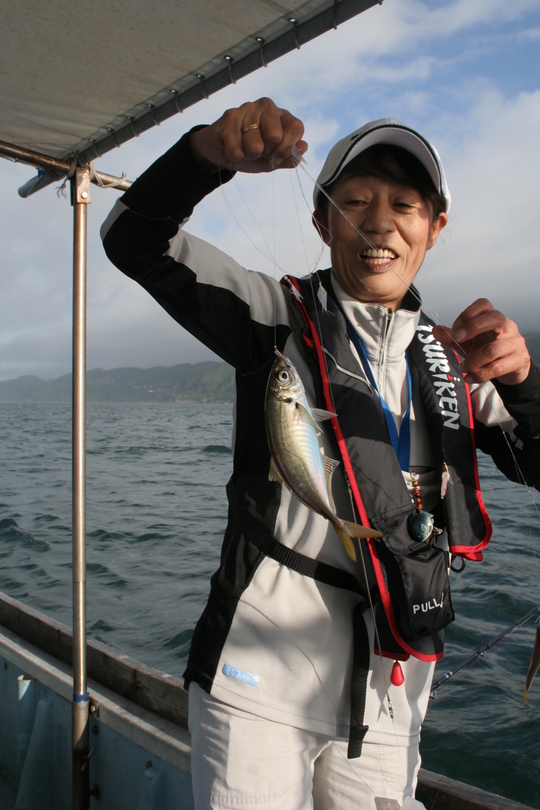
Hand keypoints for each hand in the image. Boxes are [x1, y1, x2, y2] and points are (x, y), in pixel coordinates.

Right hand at [189, 98, 306, 174]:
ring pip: (255, 145)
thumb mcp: (273, 160)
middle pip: (275, 136)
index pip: (296, 127)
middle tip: (259, 152)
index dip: (287, 148)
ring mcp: (248, 109)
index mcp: (282, 116)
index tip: (277, 155)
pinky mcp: (230, 116)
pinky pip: (237, 149)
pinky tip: (233, 147)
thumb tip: (303, 147)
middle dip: (267, 153)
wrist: (222, 151)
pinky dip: (236, 156)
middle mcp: (267, 107)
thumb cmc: (251, 153)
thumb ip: (290, 157)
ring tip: (245, 149)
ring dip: (250, 156)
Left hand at [432, 298, 530, 384]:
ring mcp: (516, 343)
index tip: (456, 330)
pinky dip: (480, 375)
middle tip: (457, 340)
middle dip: (472, 327)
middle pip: (495, 318)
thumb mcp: (468, 343)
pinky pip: (497, 367)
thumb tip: (435, 330)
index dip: (467, 314)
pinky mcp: (520, 360)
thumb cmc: (487, 350)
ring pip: (492, 350)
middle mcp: (508, 326)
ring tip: (463, 368)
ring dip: (472, 361)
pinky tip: (469, 377)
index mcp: (493, 318)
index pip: (484, 304)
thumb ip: (452, 337)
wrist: (511, 369)